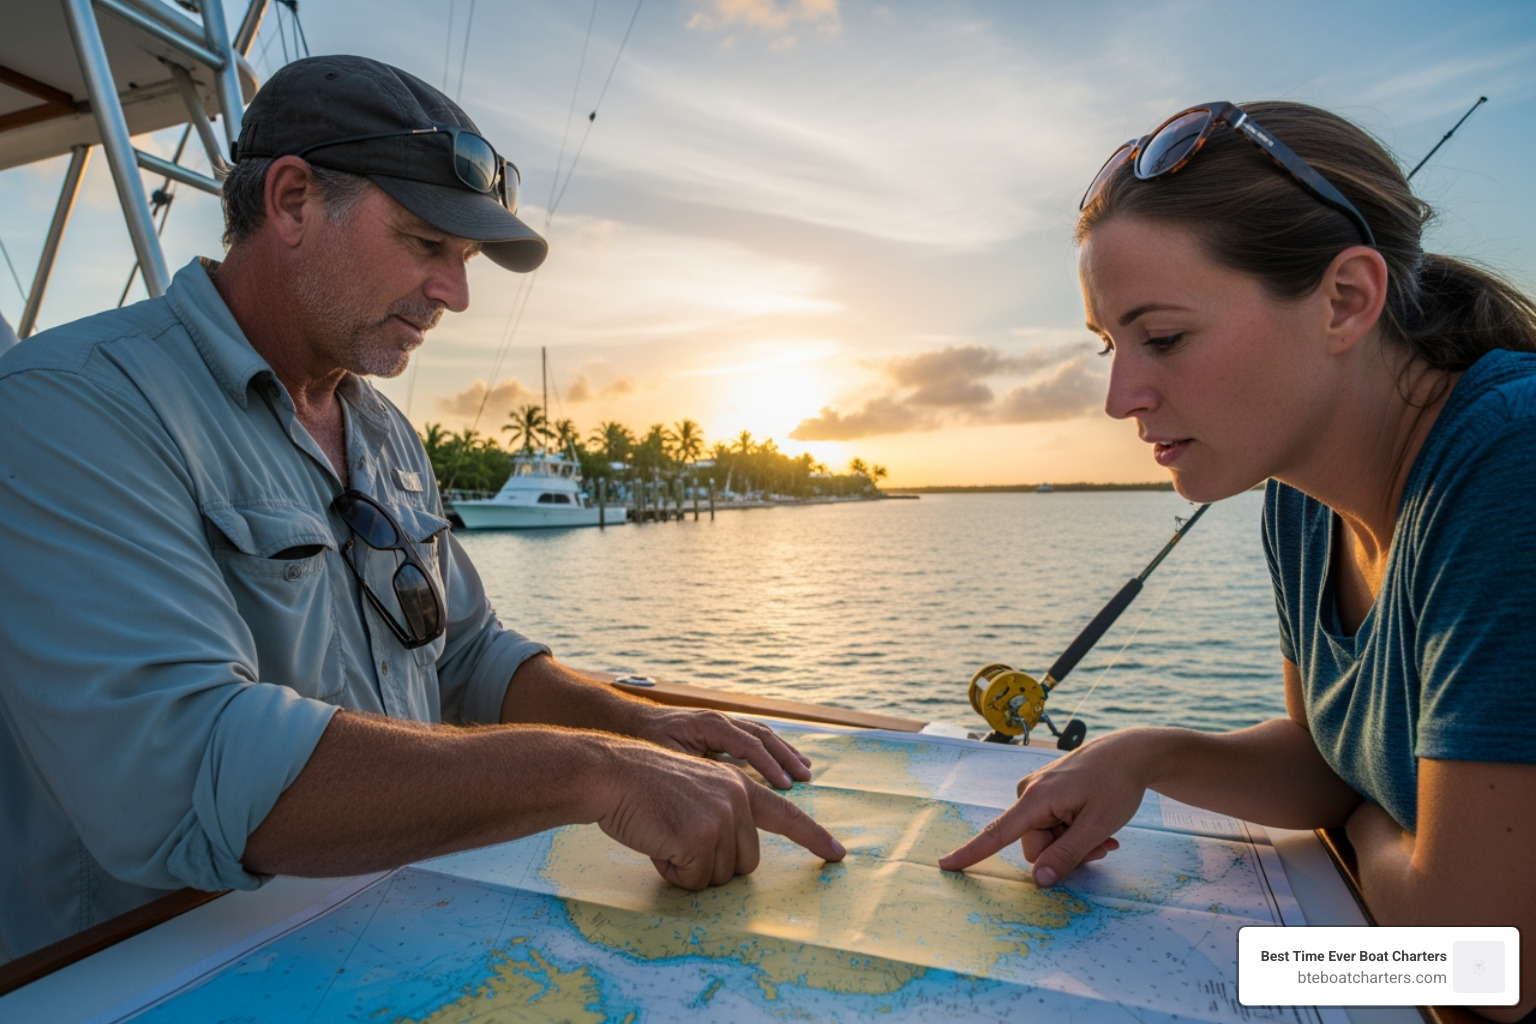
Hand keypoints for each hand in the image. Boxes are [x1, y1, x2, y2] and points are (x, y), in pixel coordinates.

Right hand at [595, 739, 843, 888]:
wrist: (611, 774)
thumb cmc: (643, 788)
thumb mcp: (696, 791)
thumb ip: (723, 815)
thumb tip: (735, 860)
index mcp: (739, 785)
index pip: (786, 814)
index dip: (813, 837)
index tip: (838, 854)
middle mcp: (737, 798)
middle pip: (745, 864)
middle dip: (711, 866)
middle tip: (678, 841)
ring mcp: (721, 817)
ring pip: (717, 877)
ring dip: (687, 869)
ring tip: (663, 835)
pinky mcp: (701, 836)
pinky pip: (693, 881)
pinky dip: (671, 872)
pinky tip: (656, 843)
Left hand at [634, 707, 812, 789]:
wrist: (627, 727)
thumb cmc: (643, 746)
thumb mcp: (667, 760)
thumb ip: (693, 777)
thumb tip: (717, 805)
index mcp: (710, 725)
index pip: (750, 744)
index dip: (770, 765)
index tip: (787, 785)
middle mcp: (720, 720)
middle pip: (762, 736)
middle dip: (785, 757)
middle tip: (804, 777)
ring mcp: (721, 724)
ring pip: (761, 735)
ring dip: (783, 753)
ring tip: (804, 769)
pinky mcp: (718, 732)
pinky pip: (751, 739)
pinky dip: (769, 752)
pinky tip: (779, 766)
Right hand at [938, 730, 1152, 885]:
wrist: (1130, 753)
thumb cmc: (1117, 785)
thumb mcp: (1097, 826)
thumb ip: (1067, 855)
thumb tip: (1038, 881)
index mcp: (1036, 798)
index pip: (998, 833)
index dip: (971, 853)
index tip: (944, 865)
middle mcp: (1029, 793)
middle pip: (1035, 846)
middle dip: (1065, 853)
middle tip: (1102, 846)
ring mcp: (1038, 793)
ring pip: (1046, 840)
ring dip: (1074, 844)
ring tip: (1104, 836)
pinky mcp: (1047, 794)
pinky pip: (1052, 827)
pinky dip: (1073, 832)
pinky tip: (1097, 827)